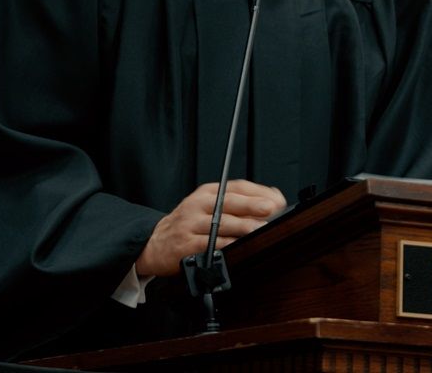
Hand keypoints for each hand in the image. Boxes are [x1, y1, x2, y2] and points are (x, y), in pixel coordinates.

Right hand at [133, 180, 285, 276]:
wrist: (156, 243)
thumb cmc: (188, 224)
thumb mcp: (209, 206)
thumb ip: (238, 202)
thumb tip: (273, 198)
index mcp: (207, 192)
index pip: (236, 187)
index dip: (258, 192)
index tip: (276, 200)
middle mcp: (198, 204)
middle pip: (228, 201)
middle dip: (251, 205)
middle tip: (269, 208)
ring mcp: (191, 223)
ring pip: (220, 223)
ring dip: (242, 226)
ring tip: (259, 229)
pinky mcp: (186, 244)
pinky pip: (209, 243)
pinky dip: (225, 244)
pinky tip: (238, 245)